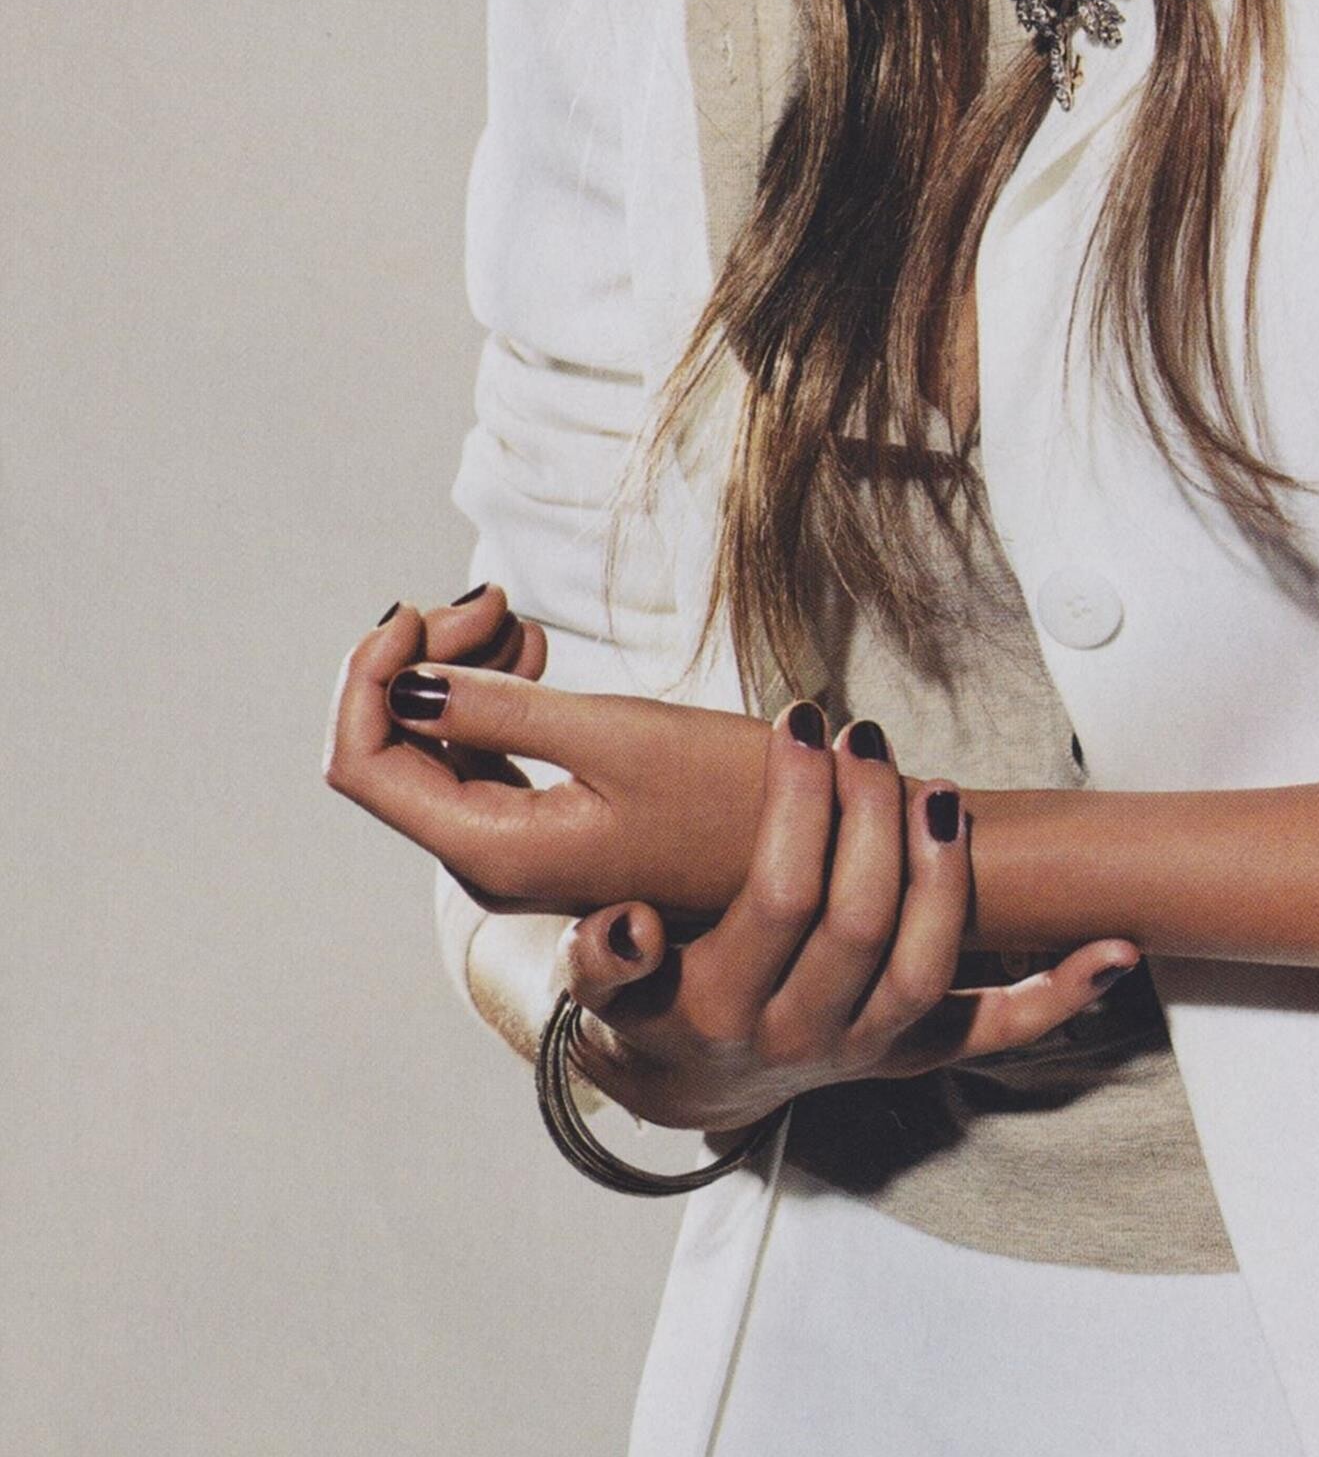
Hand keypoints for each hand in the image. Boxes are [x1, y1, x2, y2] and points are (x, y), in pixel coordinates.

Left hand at [325, 615, 769, 914]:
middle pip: (389, 750)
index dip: (367, 676)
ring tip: (511, 614)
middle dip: (417, 659)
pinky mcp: (553, 822)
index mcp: (491, 851)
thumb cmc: (736, 799)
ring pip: (435, 744)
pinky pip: (483, 751)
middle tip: (491, 597)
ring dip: (454, 667)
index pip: (362, 764)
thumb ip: (501, 712)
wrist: (817, 852)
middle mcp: (488, 859)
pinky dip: (489, 691)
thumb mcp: (620, 737)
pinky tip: (527, 647)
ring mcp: (518, 843)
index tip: (426, 608)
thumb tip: (399, 686)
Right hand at [555, 704, 1140, 1137]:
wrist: (690, 1081)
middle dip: (872, 816)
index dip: (799, 804)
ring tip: (936, 793)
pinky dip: (1060, 997)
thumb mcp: (601, 984)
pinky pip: (997, 1035)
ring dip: (945, 876)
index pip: (779, 896)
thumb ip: (604, 956)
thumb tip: (632, 926)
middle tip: (865, 738)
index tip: (800, 725)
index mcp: (724, 1007)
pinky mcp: (916, 1053)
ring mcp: (868, 1049)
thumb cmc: (651, 1000)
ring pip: (928, 968)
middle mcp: (804, 1037)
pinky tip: (1116, 951)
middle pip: (862, 921)